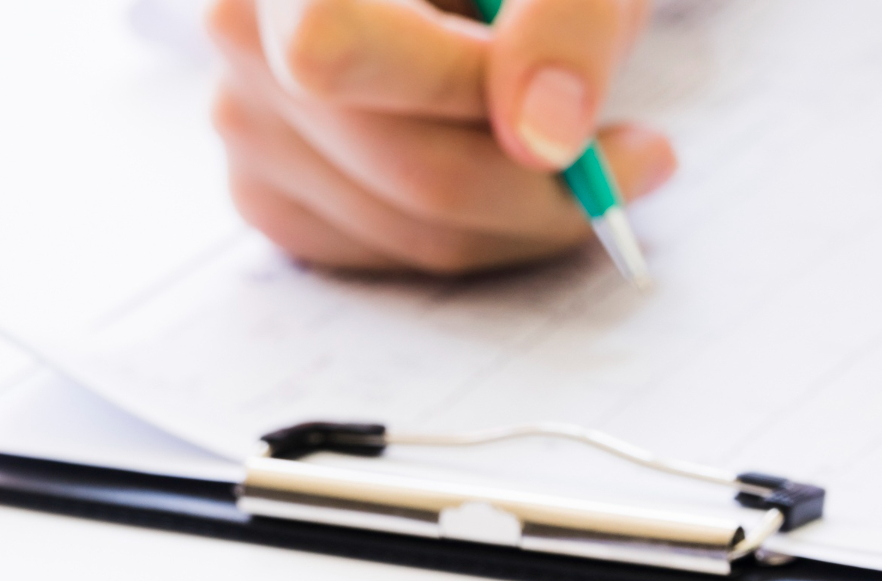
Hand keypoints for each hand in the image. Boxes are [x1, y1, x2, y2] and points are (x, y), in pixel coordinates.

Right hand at [205, 0, 675, 274]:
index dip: (468, 96)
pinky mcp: (268, 192)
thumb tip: (544, 139)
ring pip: (408, 232)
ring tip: (590, 157)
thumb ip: (568, 22)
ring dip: (527, 217)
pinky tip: (511, 175)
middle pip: (406, 168)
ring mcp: (245, 123)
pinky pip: (389, 257)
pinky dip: (478, 235)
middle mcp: (240, 34)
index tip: (579, 120)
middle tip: (641, 158)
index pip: (338, 52)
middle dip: (543, 187)